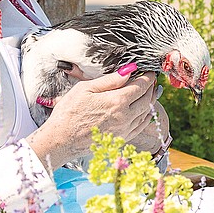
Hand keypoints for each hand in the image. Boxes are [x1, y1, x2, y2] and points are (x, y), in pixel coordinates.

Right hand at [27, 70, 161, 168]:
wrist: (61, 140)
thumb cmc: (69, 112)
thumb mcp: (85, 88)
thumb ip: (110, 80)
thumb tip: (128, 72)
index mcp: (117, 101)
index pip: (141, 86)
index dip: (148, 77)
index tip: (151, 72)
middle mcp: (125, 117)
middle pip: (147, 99)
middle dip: (152, 88)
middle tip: (152, 80)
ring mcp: (125, 130)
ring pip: (146, 113)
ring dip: (151, 101)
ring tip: (151, 92)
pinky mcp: (121, 139)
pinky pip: (141, 126)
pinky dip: (146, 116)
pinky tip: (146, 111)